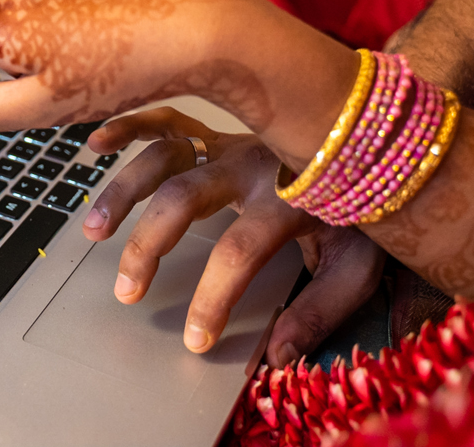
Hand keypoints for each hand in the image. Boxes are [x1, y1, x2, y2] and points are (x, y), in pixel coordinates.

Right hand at [84, 108, 385, 365]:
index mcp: (289, 196)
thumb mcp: (361, 266)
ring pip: (163, 155)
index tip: (194, 338)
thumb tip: (277, 354)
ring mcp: (229, 142)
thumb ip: (321, 309)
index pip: (239, 250)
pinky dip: (129, 127)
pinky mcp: (216, 134)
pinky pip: (166, 120)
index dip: (211, 297)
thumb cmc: (365, 211)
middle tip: (127, 291)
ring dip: (122, 190)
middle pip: (183, 197)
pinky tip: (96, 145)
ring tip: (94, 230)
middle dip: (149, 246)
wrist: (379, 143)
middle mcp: (250, 162)